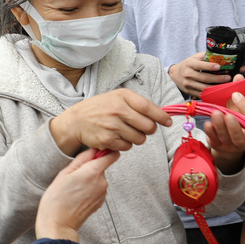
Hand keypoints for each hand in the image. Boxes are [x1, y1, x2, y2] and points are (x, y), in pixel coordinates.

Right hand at [36, 149, 118, 240]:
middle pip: (102, 167)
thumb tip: (93, 150)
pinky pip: (97, 189)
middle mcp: (102, 182)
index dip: (106, 151)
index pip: (112, 155)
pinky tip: (77, 196)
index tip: (97, 152)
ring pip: (98, 179)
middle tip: (74, 176)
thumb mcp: (64, 173)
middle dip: (90, 168)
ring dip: (89, 180)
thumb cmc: (57, 199)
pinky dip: (89, 189)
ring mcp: (102, 193)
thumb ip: (82, 159)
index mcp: (93, 172)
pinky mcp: (100, 202)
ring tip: (73, 188)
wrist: (58, 224)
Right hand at [50, 88, 173, 154]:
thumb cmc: (100, 108)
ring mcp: (112, 126)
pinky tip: (117, 137)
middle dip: (149, 129)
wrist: (76, 121)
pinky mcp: (107, 140)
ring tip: (126, 131)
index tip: (168, 122)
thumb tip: (161, 115)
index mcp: (122, 97)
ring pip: (140, 139)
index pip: (148, 108)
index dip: (161, 116)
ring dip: (137, 138)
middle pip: (148, 126)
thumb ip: (137, 104)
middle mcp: (118, 110)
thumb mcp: (117, 97)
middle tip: (143, 128)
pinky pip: (128, 146)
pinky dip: (126, 144)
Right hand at [170, 52, 232, 95]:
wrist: (174, 74)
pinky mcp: (189, 92)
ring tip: (225, 85)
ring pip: (204, 88)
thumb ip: (204, 56)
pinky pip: (201, 94)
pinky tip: (217, 92)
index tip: (219, 66)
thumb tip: (218, 54)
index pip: (200, 65)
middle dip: (217, 78)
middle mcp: (188, 74)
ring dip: (216, 88)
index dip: (210, 66)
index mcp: (189, 64)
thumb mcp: (194, 57)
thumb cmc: (187, 65)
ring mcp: (188, 84)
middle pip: (204, 78)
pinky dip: (210, 94)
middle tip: (228, 78)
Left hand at [202, 77, 244, 171]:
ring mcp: (232, 146)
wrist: (231, 137)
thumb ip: (240, 92)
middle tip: (225, 113)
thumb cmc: (239, 118)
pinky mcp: (220, 147)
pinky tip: (207, 124)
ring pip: (226, 138)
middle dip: (232, 125)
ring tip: (214, 113)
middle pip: (239, 135)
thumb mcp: (241, 106)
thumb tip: (238, 76)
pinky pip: (215, 141)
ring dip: (219, 126)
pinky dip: (210, 132)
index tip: (235, 94)